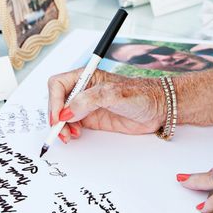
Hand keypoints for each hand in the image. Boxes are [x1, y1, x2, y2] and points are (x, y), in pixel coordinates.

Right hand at [47, 68, 163, 141]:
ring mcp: (86, 105)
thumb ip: (89, 100)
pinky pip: (72, 124)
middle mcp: (83, 89)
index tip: (58, 117)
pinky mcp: (91, 118)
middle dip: (55, 116)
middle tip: (61, 131)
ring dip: (61, 126)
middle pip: (56, 100)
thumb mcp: (114, 94)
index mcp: (86, 76)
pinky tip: (76, 135)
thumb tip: (67, 112)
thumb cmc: (141, 94)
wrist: (158, 109)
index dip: (54, 100)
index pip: (58, 84)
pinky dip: (68, 131)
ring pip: (62, 114)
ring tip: (70, 136)